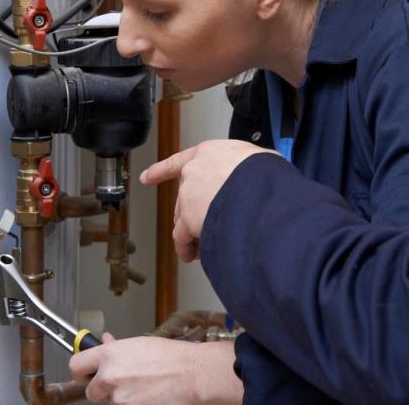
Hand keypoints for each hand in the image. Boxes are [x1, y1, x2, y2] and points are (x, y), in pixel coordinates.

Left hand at [69, 335, 242, 404]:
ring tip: (144, 388)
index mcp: (109, 355)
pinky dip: (134, 404)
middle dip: (104, 389)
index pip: (76, 366)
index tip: (87, 373)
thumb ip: (117, 347)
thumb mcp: (141, 345)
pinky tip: (149, 396)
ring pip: (111, 402)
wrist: (192, 375)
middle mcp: (109, 377)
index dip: (82, 371)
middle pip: (91, 391)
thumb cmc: (172, 357)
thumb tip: (105, 341)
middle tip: (124, 383)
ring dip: (122, 397)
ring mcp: (118, 398)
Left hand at [140, 140, 277, 261]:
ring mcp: (188, 196)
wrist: (257, 188)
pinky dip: (187, 248)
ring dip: (190, 232)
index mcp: (208, 153)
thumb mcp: (260, 159)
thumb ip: (250, 167)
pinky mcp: (187, 221)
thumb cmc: (262, 172)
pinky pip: (183, 238)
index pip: (178, 162)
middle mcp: (193, 173)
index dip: (160, 171)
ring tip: (202, 246)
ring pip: (183, 218)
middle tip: (204, 224)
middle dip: (193, 212)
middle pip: (185, 196)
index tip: (146, 177)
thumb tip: (262, 175)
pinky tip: (192, 255)